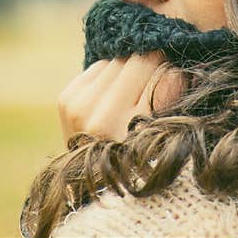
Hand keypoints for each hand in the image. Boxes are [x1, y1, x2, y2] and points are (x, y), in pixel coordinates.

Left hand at [57, 52, 184, 146]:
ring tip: (130, 95)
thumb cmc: (138, 156)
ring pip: (114, 61)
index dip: (163, 62)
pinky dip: (108, 76)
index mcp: (125, 125)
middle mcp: (97, 115)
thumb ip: (170, 93)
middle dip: (145, 65)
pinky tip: (111, 97)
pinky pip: (97, 67)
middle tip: (151, 84)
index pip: (149, 66)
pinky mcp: (66, 99)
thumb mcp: (163, 131)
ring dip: (125, 70)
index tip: (171, 68)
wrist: (94, 178)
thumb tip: (170, 62)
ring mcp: (77, 106)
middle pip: (130, 60)